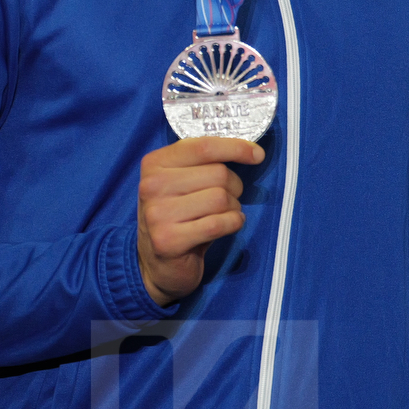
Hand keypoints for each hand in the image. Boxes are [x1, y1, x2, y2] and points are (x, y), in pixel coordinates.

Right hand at [137, 136, 263, 306]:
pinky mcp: (168, 240)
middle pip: (219, 174)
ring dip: (233, 208)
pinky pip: (219, 224)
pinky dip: (232, 224)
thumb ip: (206, 162)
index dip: (236, 148)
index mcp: (155, 164)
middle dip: (234, 187)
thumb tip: (252, 150)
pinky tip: (226, 227)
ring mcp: (157, 214)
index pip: (204, 146)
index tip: (257, 155)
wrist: (158, 262)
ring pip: (221, 198)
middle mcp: (151, 186)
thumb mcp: (184, 181)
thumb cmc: (180, 216)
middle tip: (226, 200)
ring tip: (221, 216)